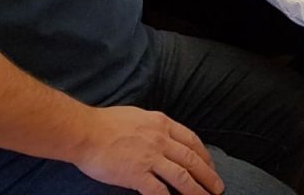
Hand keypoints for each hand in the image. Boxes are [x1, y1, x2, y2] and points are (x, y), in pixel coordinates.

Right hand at [74, 106, 222, 194]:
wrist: (85, 132)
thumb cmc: (106, 123)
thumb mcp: (139, 116)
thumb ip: (154, 126)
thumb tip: (163, 133)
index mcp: (162, 124)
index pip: (191, 140)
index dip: (204, 155)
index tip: (210, 165)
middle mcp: (160, 140)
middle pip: (191, 159)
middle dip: (208, 175)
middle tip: (218, 187)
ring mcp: (150, 157)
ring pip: (181, 176)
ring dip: (196, 190)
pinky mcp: (137, 174)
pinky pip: (158, 191)